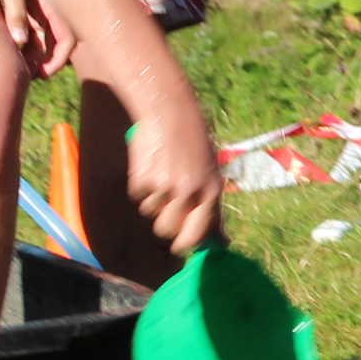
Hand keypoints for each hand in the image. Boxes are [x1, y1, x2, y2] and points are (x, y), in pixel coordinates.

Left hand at [0, 0, 74, 78]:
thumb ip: (15, 9)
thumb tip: (18, 41)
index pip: (68, 38)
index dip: (57, 59)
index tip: (41, 74)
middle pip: (55, 38)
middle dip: (43, 59)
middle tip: (25, 74)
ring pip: (42, 30)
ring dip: (32, 48)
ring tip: (15, 62)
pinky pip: (29, 18)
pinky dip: (22, 33)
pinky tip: (6, 40)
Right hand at [125, 97, 221, 254]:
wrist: (171, 112)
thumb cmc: (194, 145)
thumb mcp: (211, 174)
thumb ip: (212, 209)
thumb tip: (223, 243)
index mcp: (210, 192)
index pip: (197, 235)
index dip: (186, 244)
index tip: (179, 247)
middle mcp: (188, 192)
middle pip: (167, 230)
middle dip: (164, 223)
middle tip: (167, 205)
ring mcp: (163, 186)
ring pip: (150, 212)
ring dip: (152, 200)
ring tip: (162, 175)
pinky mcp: (141, 178)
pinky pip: (138, 196)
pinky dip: (141, 186)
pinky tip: (151, 166)